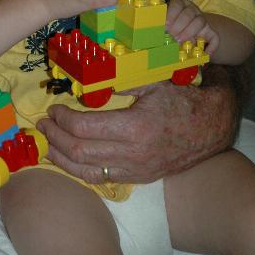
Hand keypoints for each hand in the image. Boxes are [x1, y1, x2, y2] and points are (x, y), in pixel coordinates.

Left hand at [37, 75, 234, 183]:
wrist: (212, 127)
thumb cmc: (181, 98)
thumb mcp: (152, 81)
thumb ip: (120, 80)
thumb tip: (89, 75)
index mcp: (134, 128)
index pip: (84, 129)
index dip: (63, 119)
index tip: (53, 108)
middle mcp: (133, 154)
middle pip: (80, 152)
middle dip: (55, 138)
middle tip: (42, 125)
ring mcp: (135, 170)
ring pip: (86, 172)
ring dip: (61, 158)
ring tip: (47, 143)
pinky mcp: (139, 178)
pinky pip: (101, 179)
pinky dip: (79, 170)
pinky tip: (69, 159)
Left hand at [166, 0, 219, 54]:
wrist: (187, 29)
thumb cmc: (172, 27)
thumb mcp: (166, 23)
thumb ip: (163, 27)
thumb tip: (157, 34)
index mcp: (180, 4)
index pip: (177, 5)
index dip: (171, 14)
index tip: (166, 26)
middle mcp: (192, 10)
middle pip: (188, 13)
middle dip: (179, 26)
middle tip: (172, 36)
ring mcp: (202, 20)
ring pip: (200, 22)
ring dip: (189, 32)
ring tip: (180, 41)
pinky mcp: (210, 31)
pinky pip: (214, 37)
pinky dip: (211, 47)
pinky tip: (204, 54)